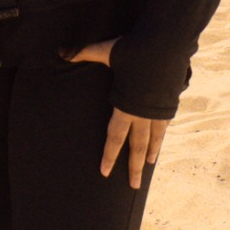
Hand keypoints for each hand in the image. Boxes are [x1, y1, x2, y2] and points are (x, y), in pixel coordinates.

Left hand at [65, 39, 167, 188]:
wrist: (167, 43)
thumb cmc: (134, 49)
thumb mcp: (106, 51)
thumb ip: (83, 53)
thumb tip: (60, 52)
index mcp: (125, 107)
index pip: (114, 138)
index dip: (109, 156)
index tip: (105, 172)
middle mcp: (142, 114)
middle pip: (137, 147)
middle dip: (134, 167)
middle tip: (133, 186)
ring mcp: (158, 109)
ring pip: (154, 138)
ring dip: (151, 153)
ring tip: (149, 165)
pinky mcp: (169, 102)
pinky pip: (164, 124)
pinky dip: (161, 135)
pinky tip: (161, 140)